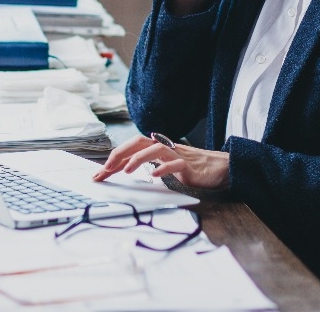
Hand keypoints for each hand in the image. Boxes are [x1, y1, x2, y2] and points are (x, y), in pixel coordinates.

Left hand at [92, 134, 229, 190]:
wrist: (219, 168)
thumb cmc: (191, 168)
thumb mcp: (165, 166)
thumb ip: (149, 165)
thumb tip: (124, 169)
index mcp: (157, 148)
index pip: (131, 148)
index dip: (114, 158)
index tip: (99, 173)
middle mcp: (165, 147)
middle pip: (138, 143)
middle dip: (119, 154)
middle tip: (105, 169)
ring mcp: (177, 155)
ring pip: (155, 150)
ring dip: (139, 159)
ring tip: (126, 171)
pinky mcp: (189, 165)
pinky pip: (175, 164)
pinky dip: (164, 169)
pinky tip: (154, 175)